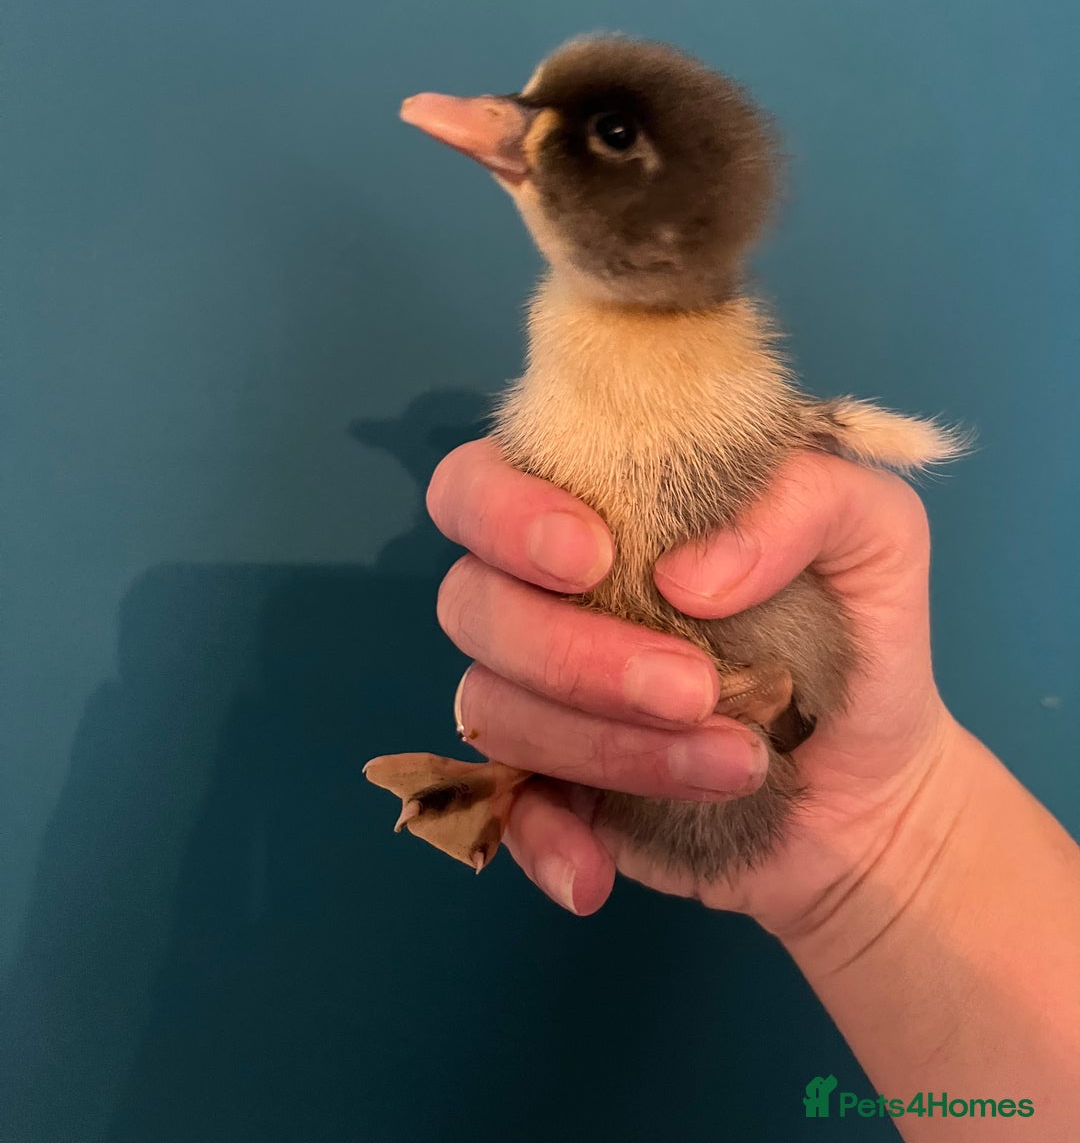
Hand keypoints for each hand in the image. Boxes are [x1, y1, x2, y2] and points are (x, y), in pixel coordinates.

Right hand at [427, 439, 960, 934]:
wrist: (874, 785)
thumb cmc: (860, 637)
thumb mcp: (876, 534)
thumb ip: (808, 499)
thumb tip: (690, 576)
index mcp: (594, 507)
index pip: (477, 485)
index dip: (507, 513)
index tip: (595, 557)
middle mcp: (542, 596)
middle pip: (471, 602)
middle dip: (574, 653)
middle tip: (693, 688)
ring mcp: (537, 696)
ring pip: (496, 708)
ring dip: (609, 744)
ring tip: (736, 761)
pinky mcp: (547, 787)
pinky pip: (499, 814)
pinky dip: (541, 842)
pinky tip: (597, 872)